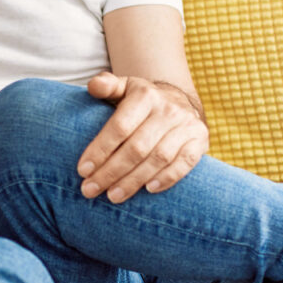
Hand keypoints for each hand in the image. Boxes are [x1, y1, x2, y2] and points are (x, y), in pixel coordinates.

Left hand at [77, 73, 208, 201]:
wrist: (178, 101)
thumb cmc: (141, 101)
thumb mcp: (124, 87)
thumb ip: (106, 85)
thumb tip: (94, 86)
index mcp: (145, 95)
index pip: (120, 127)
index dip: (100, 150)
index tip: (83, 170)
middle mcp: (168, 109)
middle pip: (137, 147)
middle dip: (111, 172)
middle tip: (91, 190)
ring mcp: (187, 125)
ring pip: (158, 158)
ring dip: (134, 180)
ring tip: (113, 196)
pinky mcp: (200, 140)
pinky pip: (185, 163)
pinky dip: (168, 178)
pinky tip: (149, 189)